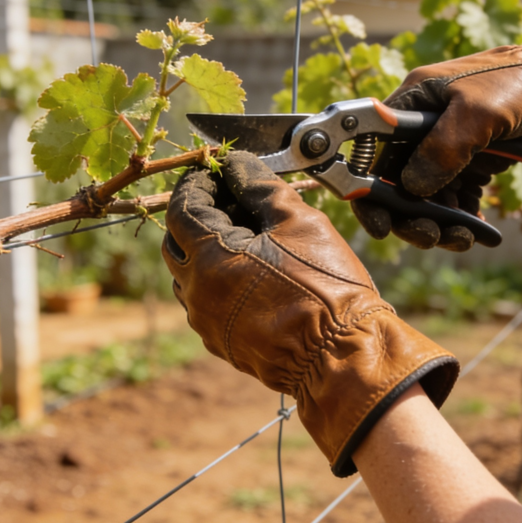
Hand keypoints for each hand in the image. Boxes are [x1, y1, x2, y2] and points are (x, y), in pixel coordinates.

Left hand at [162, 151, 458, 475]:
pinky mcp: (224, 344)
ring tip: (247, 234)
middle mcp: (197, 294)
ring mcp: (208, 324)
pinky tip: (254, 271)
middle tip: (231, 197)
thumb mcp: (297, 222)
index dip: (197, 183)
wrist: (344, 356)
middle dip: (197, 215)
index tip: (217, 170)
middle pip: (176, 243)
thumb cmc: (325, 287)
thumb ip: (259, 187)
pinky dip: (219, 280)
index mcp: (208, 259)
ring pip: (190, 276)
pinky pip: (207, 303)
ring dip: (206, 250)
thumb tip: (237, 166)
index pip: (181, 208)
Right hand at [353, 21, 521, 250]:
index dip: (369, 193)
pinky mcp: (468, 162)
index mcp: (411, 103)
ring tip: (462, 239)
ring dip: (439, 223)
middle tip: (430, 238)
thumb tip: (412, 189)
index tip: (382, 226)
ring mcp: (445, 146)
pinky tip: (478, 234)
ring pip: (428, 197)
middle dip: (411, 216)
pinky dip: (463, 218)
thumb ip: (444, 148)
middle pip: (398, 182)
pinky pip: (455, 198)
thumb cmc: (519, 83)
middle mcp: (420, 127)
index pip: (372, 154)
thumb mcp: (478, 113)